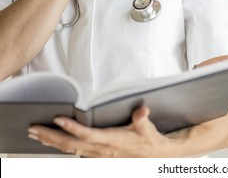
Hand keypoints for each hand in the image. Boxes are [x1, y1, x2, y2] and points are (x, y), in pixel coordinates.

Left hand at [28, 107, 178, 156]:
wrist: (154, 157)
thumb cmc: (148, 140)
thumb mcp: (147, 127)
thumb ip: (142, 118)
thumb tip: (142, 111)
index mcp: (113, 140)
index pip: (88, 135)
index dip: (72, 128)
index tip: (58, 119)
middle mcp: (102, 150)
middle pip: (71, 145)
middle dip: (50, 137)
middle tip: (33, 128)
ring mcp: (98, 155)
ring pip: (70, 150)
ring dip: (51, 142)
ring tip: (36, 134)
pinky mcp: (97, 157)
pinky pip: (75, 152)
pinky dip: (61, 146)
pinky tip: (52, 141)